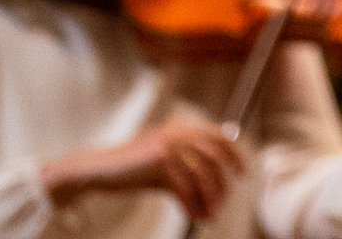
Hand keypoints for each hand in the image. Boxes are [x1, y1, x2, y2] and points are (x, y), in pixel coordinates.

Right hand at [41, 121, 247, 217]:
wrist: (99, 169)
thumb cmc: (133, 167)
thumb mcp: (164, 156)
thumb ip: (189, 158)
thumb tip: (219, 177)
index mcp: (182, 126)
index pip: (219, 137)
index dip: (235, 155)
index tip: (242, 173)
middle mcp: (178, 132)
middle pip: (213, 159)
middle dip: (222, 184)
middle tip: (223, 202)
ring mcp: (169, 146)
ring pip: (201, 176)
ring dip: (209, 199)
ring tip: (211, 214)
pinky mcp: (159, 163)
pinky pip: (184, 189)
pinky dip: (192, 206)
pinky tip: (196, 216)